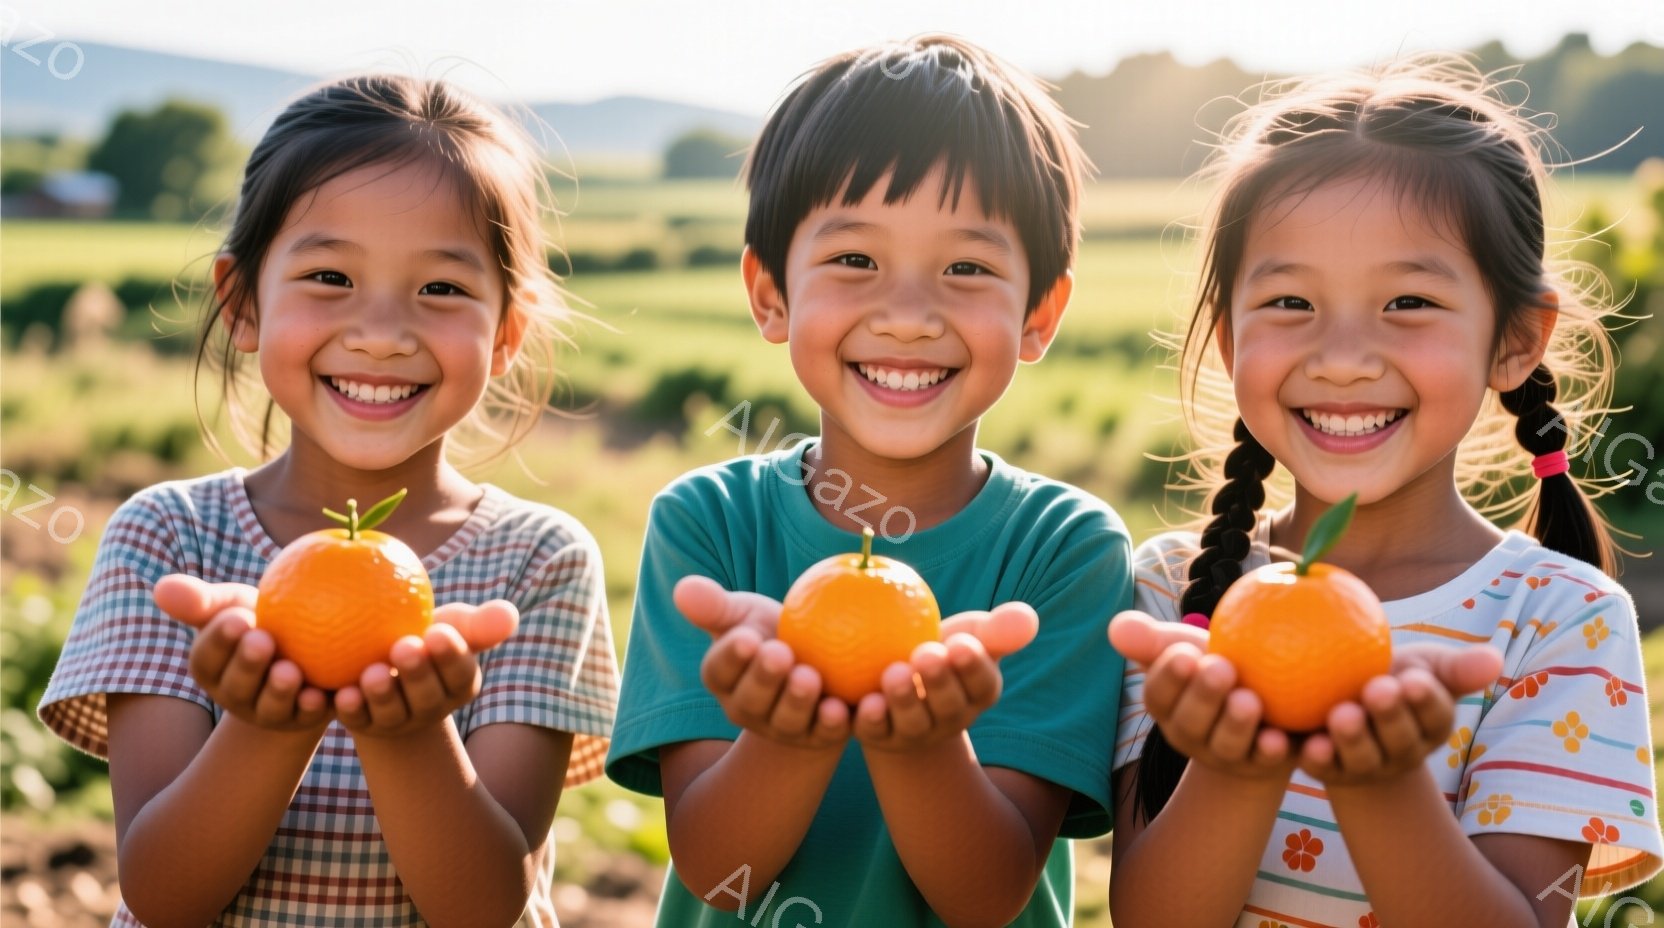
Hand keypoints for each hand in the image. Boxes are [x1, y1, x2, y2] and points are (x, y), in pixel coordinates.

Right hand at [154, 574, 329, 731]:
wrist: (309, 646)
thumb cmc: (262, 617)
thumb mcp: (233, 605)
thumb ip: (202, 600)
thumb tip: (161, 589)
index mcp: (212, 669)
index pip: (208, 657)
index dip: (220, 639)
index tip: (236, 618)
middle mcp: (236, 696)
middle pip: (238, 685)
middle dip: (247, 664)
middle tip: (262, 639)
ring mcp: (269, 712)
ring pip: (271, 706)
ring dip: (279, 690)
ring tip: (289, 670)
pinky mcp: (304, 718)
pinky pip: (308, 716)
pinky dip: (313, 707)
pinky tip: (321, 694)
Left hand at [333, 600, 519, 738]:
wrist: (386, 661)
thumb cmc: (425, 633)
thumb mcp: (452, 625)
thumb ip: (479, 622)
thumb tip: (509, 614)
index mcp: (459, 684)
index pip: (460, 673)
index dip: (451, 655)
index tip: (437, 632)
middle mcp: (431, 708)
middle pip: (428, 696)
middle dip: (418, 674)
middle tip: (405, 646)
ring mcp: (398, 720)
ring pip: (393, 712)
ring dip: (383, 694)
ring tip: (372, 671)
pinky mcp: (365, 725)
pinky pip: (358, 720)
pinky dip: (351, 709)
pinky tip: (341, 693)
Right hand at [675, 575, 850, 749]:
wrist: (816, 663)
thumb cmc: (772, 631)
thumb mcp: (745, 614)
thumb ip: (716, 605)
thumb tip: (683, 588)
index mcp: (724, 680)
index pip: (720, 670)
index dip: (732, 656)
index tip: (747, 637)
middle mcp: (748, 710)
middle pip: (752, 700)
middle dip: (763, 679)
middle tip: (779, 653)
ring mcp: (783, 728)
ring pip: (788, 720)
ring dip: (798, 702)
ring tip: (810, 677)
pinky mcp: (819, 737)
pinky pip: (825, 733)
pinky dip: (832, 723)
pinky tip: (842, 707)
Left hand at [852, 603, 1037, 752]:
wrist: (897, 682)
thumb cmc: (941, 648)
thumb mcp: (969, 635)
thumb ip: (996, 629)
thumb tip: (1027, 618)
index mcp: (977, 695)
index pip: (982, 685)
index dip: (974, 667)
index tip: (961, 644)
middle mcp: (949, 719)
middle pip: (949, 707)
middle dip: (940, 682)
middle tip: (926, 654)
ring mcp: (913, 733)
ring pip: (911, 723)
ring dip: (904, 700)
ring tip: (894, 672)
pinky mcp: (878, 736)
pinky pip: (872, 731)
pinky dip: (866, 718)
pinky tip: (859, 701)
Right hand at [1110, 609, 1295, 779]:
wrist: (1266, 708)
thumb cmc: (1219, 665)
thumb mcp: (1188, 649)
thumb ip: (1153, 640)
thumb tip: (1116, 626)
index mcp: (1169, 707)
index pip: (1158, 696)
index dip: (1168, 678)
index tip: (1184, 654)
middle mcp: (1192, 735)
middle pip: (1190, 723)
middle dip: (1202, 697)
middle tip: (1220, 668)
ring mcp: (1227, 754)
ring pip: (1226, 745)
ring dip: (1235, 724)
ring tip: (1248, 700)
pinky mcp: (1264, 764)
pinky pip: (1266, 761)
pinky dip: (1271, 751)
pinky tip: (1279, 738)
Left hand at [1299, 644, 1502, 787]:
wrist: (1346, 704)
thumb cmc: (1393, 675)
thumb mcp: (1424, 667)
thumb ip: (1456, 667)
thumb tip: (1495, 658)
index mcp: (1431, 725)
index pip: (1434, 714)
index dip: (1426, 699)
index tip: (1414, 679)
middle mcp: (1402, 752)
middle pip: (1400, 739)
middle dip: (1391, 715)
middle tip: (1379, 689)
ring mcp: (1365, 765)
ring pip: (1362, 757)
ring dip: (1353, 738)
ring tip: (1343, 714)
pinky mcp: (1328, 770)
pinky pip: (1322, 767)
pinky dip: (1316, 757)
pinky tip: (1307, 744)